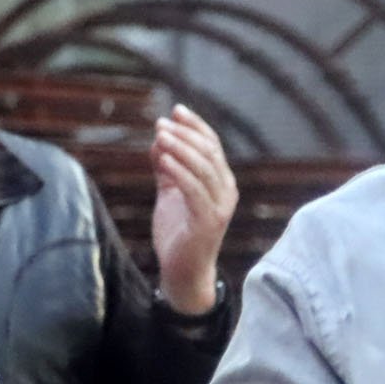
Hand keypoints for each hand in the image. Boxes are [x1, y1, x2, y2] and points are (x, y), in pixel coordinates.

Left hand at [150, 104, 236, 314]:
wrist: (182, 273)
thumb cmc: (178, 234)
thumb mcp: (170, 194)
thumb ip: (166, 168)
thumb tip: (157, 140)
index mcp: (221, 182)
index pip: (213, 145)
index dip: (195, 126)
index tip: (175, 110)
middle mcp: (226, 191)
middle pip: (209, 152)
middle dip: (185, 134)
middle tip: (161, 123)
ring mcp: (220, 207)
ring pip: (203, 168)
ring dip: (180, 148)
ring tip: (160, 135)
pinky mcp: (209, 221)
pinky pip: (194, 190)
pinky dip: (179, 171)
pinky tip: (163, 159)